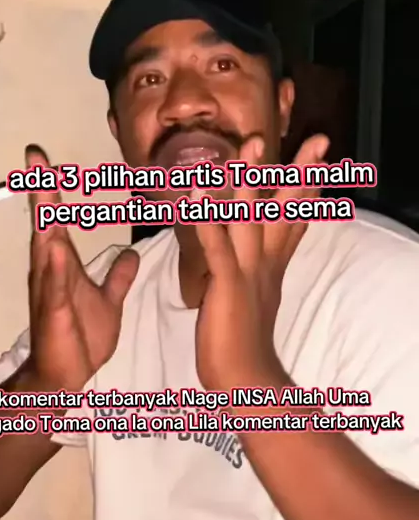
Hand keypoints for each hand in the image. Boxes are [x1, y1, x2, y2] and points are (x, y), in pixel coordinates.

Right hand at [25, 145, 138, 391]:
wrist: (69, 377)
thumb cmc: (82, 338)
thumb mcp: (109, 302)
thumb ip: (118, 276)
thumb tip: (133, 252)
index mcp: (64, 266)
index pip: (58, 221)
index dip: (52, 192)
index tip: (46, 161)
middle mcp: (51, 271)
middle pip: (46, 224)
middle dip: (41, 191)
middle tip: (35, 157)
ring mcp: (49, 290)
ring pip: (46, 248)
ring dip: (45, 217)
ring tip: (43, 186)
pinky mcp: (53, 312)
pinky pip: (55, 285)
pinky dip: (55, 265)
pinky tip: (55, 245)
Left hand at [194, 134, 328, 391]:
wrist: (244, 378)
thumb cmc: (242, 341)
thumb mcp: (253, 297)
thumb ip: (256, 271)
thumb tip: (254, 256)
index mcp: (271, 266)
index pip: (294, 218)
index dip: (309, 187)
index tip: (321, 159)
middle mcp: (265, 264)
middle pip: (286, 211)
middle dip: (300, 173)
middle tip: (317, 140)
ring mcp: (247, 273)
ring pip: (251, 220)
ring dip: (251, 182)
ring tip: (252, 146)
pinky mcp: (226, 286)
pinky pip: (218, 247)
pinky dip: (209, 220)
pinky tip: (199, 194)